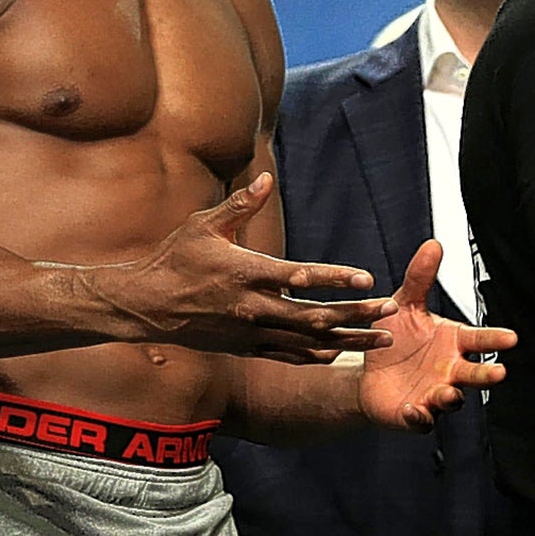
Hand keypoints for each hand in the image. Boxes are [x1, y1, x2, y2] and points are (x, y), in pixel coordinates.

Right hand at [97, 174, 400, 362]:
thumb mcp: (203, 225)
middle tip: (389, 312)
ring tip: (382, 341)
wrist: (145, 306)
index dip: (336, 278)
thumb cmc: (174, 258)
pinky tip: (341, 354)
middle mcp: (253, 308)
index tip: (367, 278)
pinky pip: (288, 356)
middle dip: (356, 314)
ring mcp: (250, 333)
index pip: (300, 277)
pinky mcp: (245, 348)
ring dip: (348, 341)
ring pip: (308, 342)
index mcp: (246, 273)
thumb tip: (267, 180)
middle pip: (314, 316)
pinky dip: (316, 356)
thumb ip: (240, 206)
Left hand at [357, 241, 513, 430]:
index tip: (511, 338)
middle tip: (500, 373)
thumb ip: (419, 277)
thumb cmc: (396, 338)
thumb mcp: (405, 304)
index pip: (479, 340)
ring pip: (452, 399)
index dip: (495, 339)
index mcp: (453, 343)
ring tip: (449, 392)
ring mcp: (435, 394)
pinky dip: (419, 417)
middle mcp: (450, 370)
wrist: (369, 371)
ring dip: (452, 396)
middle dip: (487, 375)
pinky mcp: (416, 415)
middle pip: (474, 374)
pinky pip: (422, 421)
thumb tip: (433, 244)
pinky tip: (413, 409)